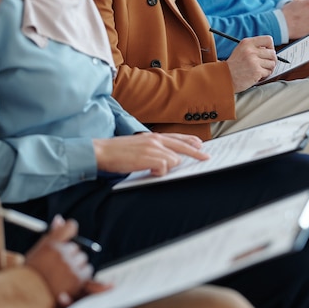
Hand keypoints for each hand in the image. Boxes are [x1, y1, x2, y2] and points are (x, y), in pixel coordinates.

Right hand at [25, 216, 106, 307]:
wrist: (25, 299)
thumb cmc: (31, 275)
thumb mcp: (39, 251)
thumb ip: (53, 235)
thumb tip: (59, 218)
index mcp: (50, 244)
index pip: (70, 226)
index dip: (69, 230)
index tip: (66, 238)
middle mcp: (60, 253)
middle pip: (76, 247)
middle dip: (70, 255)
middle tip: (57, 266)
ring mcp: (69, 266)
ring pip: (82, 259)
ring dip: (76, 266)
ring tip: (61, 276)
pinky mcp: (77, 279)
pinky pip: (87, 271)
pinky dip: (81, 276)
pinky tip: (68, 282)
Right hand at [93, 132, 209, 175]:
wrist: (102, 151)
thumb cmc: (118, 151)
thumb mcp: (139, 145)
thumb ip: (153, 148)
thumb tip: (167, 158)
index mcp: (153, 136)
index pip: (176, 137)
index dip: (190, 141)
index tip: (200, 145)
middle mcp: (155, 139)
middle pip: (182, 146)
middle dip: (196, 152)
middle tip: (206, 158)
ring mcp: (153, 148)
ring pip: (174, 159)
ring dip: (168, 167)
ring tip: (153, 169)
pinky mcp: (149, 157)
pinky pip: (165, 167)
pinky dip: (160, 171)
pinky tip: (150, 171)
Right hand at [226, 35, 276, 91]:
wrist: (225, 77)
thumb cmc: (233, 66)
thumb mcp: (241, 50)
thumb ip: (253, 47)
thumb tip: (269, 49)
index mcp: (247, 43)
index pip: (268, 40)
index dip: (271, 47)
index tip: (268, 52)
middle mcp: (251, 50)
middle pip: (272, 53)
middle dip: (271, 60)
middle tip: (266, 64)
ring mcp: (254, 61)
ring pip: (272, 63)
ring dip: (268, 68)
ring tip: (260, 70)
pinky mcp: (256, 71)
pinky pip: (268, 72)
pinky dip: (264, 75)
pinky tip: (257, 75)